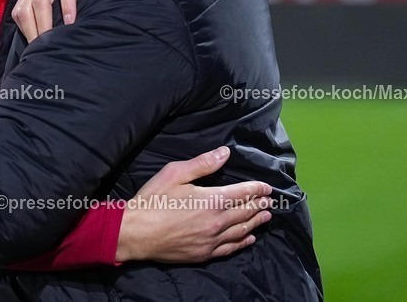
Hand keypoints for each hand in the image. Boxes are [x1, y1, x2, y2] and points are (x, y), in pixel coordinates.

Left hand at [12, 0, 161, 41]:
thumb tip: (54, 20)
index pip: (20, 10)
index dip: (25, 31)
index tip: (36, 49)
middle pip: (26, 8)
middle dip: (32, 33)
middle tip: (43, 53)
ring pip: (41, 1)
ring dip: (45, 24)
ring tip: (53, 43)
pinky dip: (66, 6)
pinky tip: (71, 22)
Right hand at [115, 147, 272, 262]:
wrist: (136, 232)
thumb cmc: (154, 200)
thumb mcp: (175, 173)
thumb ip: (203, 164)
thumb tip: (225, 153)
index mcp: (212, 200)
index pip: (243, 193)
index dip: (257, 189)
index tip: (267, 187)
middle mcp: (218, 222)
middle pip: (246, 212)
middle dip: (260, 205)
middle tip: (270, 201)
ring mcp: (212, 240)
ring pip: (242, 231)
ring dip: (256, 222)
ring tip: (266, 217)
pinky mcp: (204, 254)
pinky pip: (230, 248)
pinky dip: (243, 242)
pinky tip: (249, 239)